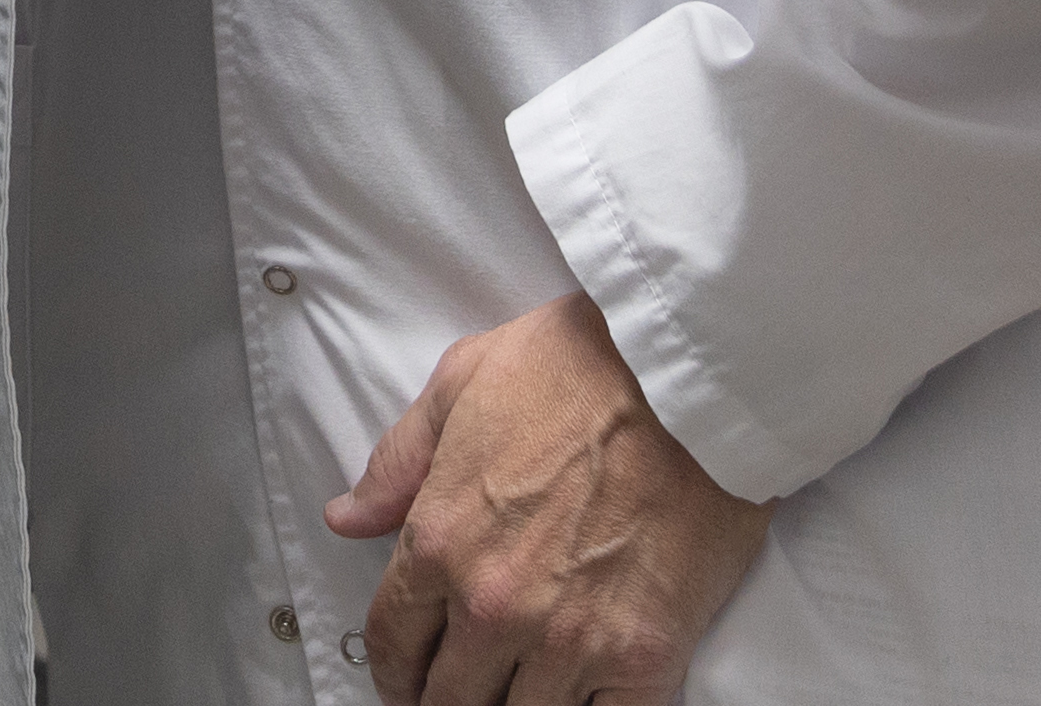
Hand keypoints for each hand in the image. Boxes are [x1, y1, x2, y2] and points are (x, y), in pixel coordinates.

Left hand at [324, 292, 766, 705]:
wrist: (693, 380)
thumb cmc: (582, 367)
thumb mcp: (461, 382)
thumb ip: (398, 461)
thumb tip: (347, 518)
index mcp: (442, 540)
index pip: (391, 642)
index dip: (391, 673)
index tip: (403, 683)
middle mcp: (495, 604)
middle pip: (447, 701)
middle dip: (443, 703)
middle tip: (457, 697)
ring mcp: (570, 640)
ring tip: (517, 699)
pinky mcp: (643, 659)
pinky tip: (580, 702)